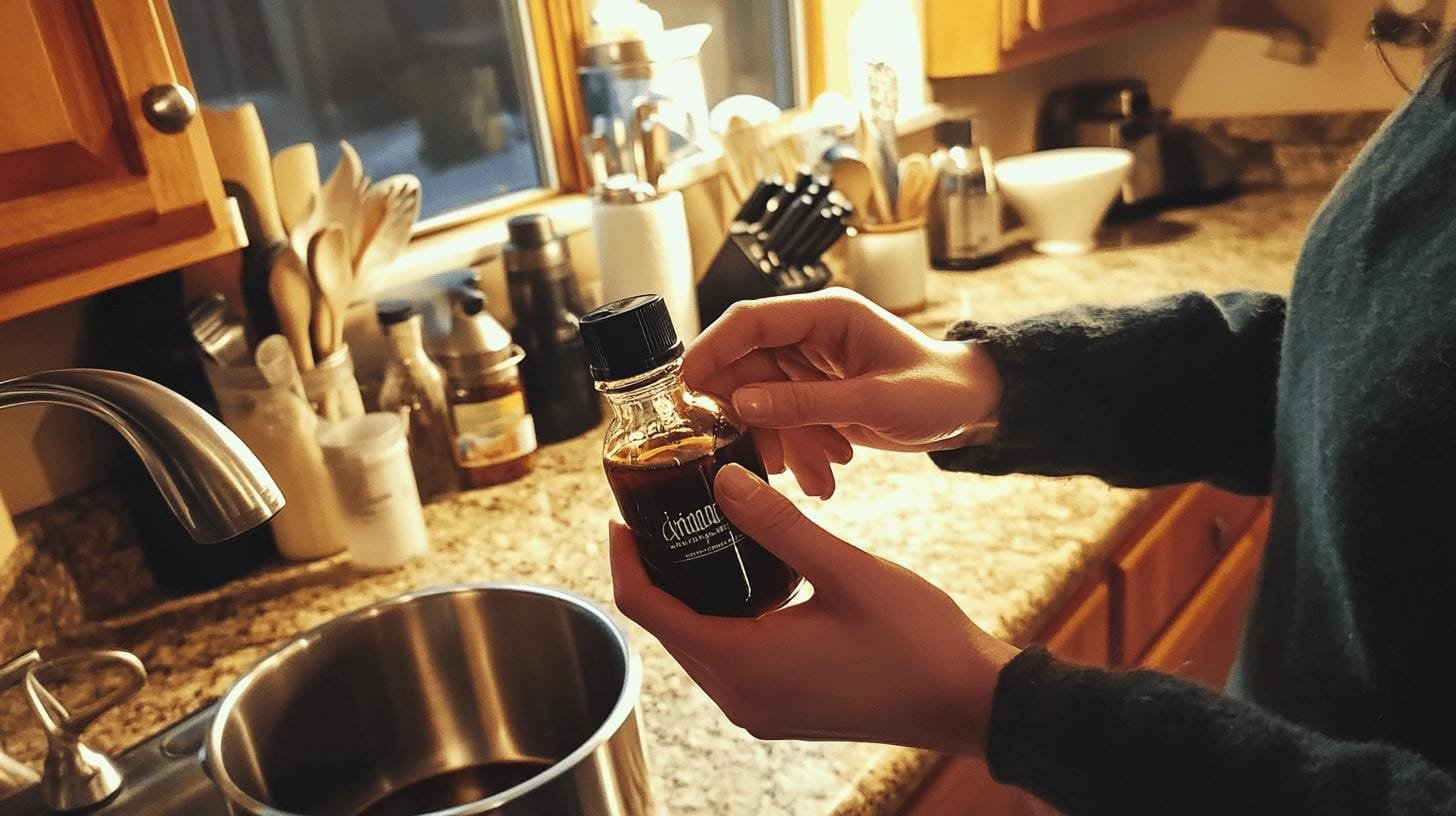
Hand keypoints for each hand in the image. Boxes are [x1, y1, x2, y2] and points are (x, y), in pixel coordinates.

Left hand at [610, 464, 1019, 754]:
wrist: (968, 702)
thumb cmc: (917, 642)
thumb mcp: (845, 570)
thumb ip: (777, 526)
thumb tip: (724, 480)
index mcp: (743, 664)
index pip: (647, 609)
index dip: (625, 558)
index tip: (622, 513)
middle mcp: (739, 697)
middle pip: (665, 627)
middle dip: (651, 570)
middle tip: (657, 511)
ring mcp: (758, 709)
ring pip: (695, 644)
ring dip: (685, 594)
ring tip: (694, 534)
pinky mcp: (779, 708)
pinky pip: (726, 660)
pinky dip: (718, 617)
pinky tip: (738, 576)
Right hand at [684, 290, 1001, 497]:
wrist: (973, 410)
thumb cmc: (938, 391)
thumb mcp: (875, 402)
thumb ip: (808, 404)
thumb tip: (744, 405)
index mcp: (826, 315)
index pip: (749, 321)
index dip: (711, 350)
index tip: (684, 388)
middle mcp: (812, 335)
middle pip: (747, 368)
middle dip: (750, 418)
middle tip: (749, 458)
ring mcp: (812, 368)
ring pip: (764, 403)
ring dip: (781, 444)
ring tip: (814, 477)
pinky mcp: (817, 397)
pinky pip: (786, 423)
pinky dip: (798, 452)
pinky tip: (823, 477)